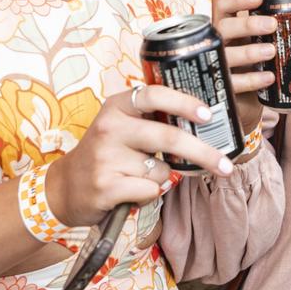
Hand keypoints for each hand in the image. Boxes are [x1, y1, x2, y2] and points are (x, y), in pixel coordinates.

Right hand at [45, 85, 233, 227]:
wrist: (64, 188)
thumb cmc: (106, 154)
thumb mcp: (122, 127)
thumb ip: (154, 120)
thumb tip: (205, 123)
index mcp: (117, 106)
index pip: (155, 94)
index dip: (184, 103)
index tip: (208, 115)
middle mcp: (109, 127)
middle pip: (169, 137)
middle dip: (204, 154)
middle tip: (226, 166)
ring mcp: (105, 157)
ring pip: (162, 169)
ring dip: (163, 178)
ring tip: (139, 176)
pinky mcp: (105, 185)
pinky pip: (150, 190)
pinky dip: (149, 194)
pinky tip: (130, 191)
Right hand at [212, 0, 277, 131]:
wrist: (244, 101)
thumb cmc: (253, 65)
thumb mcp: (258, 45)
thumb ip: (273, 35)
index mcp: (227, 28)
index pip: (224, 7)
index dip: (238, 0)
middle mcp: (219, 44)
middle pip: (223, 28)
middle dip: (247, 24)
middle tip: (272, 24)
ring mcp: (218, 66)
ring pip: (226, 55)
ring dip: (249, 51)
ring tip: (271, 51)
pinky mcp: (223, 88)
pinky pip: (234, 83)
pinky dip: (252, 80)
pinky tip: (269, 77)